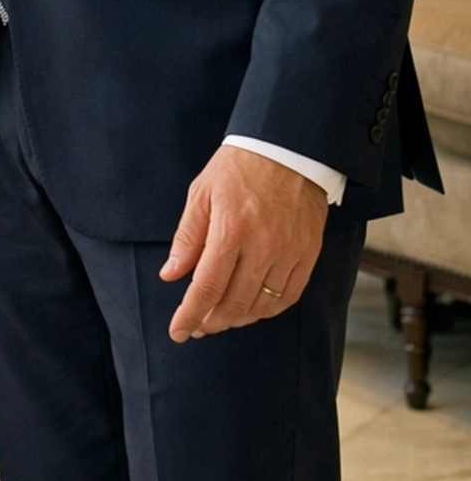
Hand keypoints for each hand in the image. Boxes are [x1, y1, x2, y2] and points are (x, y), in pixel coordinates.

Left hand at [161, 145, 327, 342]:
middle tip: (196, 325)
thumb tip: (171, 275)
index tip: (178, 331)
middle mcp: (263, 246)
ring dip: (237, 319)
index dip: (190, 314)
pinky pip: (288, 297)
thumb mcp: (202, 194)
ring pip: (262, 306)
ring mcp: (289, 252)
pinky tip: (252, 309)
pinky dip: (268, 310)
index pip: (207, 287)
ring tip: (220, 318)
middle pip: (235, 303)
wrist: (287, 149)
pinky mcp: (308, 254)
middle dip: (211, 322)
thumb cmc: (239, 168)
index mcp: (231, 229)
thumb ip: (187, 238)